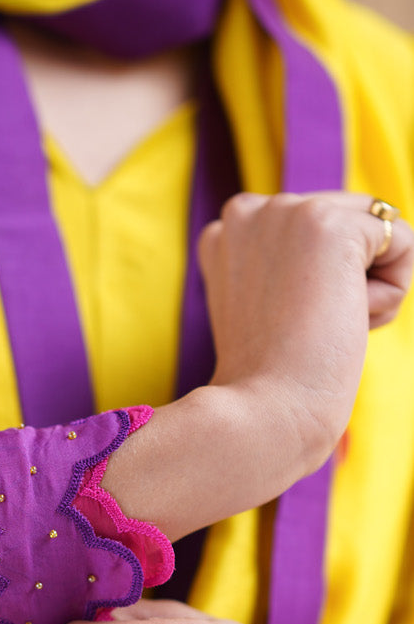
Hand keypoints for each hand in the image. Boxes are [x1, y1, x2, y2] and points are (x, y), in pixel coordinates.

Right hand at [199, 191, 413, 471]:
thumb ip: (292, 267)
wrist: (265, 413)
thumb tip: (366, 246)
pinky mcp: (328, 224)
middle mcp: (248, 210)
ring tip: (319, 327)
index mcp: (226, 233)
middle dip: (344, 283)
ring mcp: (285, 211)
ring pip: (377, 234)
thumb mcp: (269, 310)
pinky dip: (391, 293)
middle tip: (301, 333)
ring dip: (367, 290)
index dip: (313, 288)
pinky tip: (345, 321)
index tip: (279, 330)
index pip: (311, 234)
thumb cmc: (269, 383)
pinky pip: (402, 241)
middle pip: (348, 227)